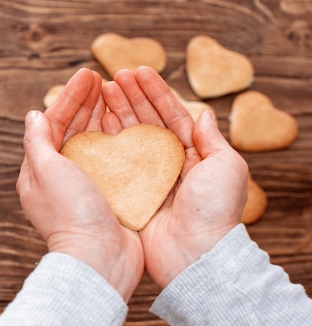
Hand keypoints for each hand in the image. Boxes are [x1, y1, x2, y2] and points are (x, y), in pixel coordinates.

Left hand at [16, 68, 143, 301]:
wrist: (100, 258)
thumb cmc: (71, 214)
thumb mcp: (47, 172)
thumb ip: (37, 142)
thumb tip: (33, 115)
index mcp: (39, 173)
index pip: (52, 124)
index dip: (69, 97)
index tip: (88, 75)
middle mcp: (60, 178)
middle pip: (72, 131)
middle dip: (86, 102)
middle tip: (102, 77)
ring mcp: (85, 187)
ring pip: (91, 142)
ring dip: (101, 116)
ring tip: (115, 92)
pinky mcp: (108, 195)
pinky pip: (111, 159)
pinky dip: (116, 138)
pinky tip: (128, 124)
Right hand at [102, 66, 248, 287]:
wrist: (194, 255)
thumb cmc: (215, 211)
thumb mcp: (227, 168)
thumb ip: (213, 140)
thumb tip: (203, 114)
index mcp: (193, 155)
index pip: (171, 114)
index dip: (155, 91)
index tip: (138, 71)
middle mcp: (168, 164)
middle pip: (147, 122)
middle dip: (131, 97)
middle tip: (113, 77)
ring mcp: (146, 178)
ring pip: (129, 138)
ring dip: (116, 113)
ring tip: (102, 93)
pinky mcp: (129, 193)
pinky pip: (116, 162)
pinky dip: (107, 141)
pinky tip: (97, 124)